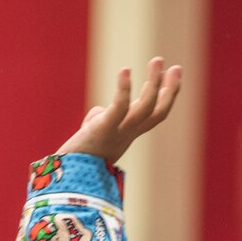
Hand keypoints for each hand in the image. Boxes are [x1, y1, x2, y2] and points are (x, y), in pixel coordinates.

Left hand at [58, 58, 183, 164]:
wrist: (65, 180)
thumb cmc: (75, 158)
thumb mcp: (93, 135)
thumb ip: (100, 120)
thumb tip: (100, 112)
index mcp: (126, 136)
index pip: (153, 115)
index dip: (166, 96)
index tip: (172, 75)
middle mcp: (127, 135)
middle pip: (156, 112)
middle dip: (169, 89)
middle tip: (176, 67)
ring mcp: (118, 133)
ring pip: (146, 108)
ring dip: (155, 82)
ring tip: (159, 60)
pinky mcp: (103, 129)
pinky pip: (119, 108)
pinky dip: (124, 89)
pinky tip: (126, 69)